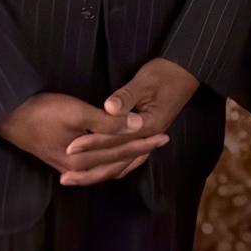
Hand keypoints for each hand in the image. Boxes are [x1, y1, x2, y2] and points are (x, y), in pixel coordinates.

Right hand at [0, 91, 168, 183]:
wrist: (7, 116)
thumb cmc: (42, 111)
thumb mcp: (78, 113)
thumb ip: (109, 123)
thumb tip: (139, 126)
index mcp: (84, 158)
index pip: (122, 152)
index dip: (145, 143)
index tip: (164, 135)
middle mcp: (77, 167)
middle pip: (115, 163)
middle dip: (139, 151)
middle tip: (160, 141)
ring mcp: (67, 165)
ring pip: (104, 166)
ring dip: (124, 157)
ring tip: (142, 149)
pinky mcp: (60, 158)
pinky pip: (93, 164)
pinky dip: (108, 160)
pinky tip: (110, 156)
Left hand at [61, 58, 199, 185]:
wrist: (185, 72)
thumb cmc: (165, 73)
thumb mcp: (145, 81)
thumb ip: (126, 97)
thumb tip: (108, 108)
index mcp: (149, 126)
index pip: (115, 139)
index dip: (92, 142)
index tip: (70, 146)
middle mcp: (150, 139)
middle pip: (118, 160)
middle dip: (90, 165)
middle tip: (65, 173)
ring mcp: (149, 141)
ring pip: (123, 165)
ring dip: (99, 172)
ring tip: (75, 177)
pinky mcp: (146, 138)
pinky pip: (127, 160)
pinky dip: (111, 167)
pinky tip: (97, 168)